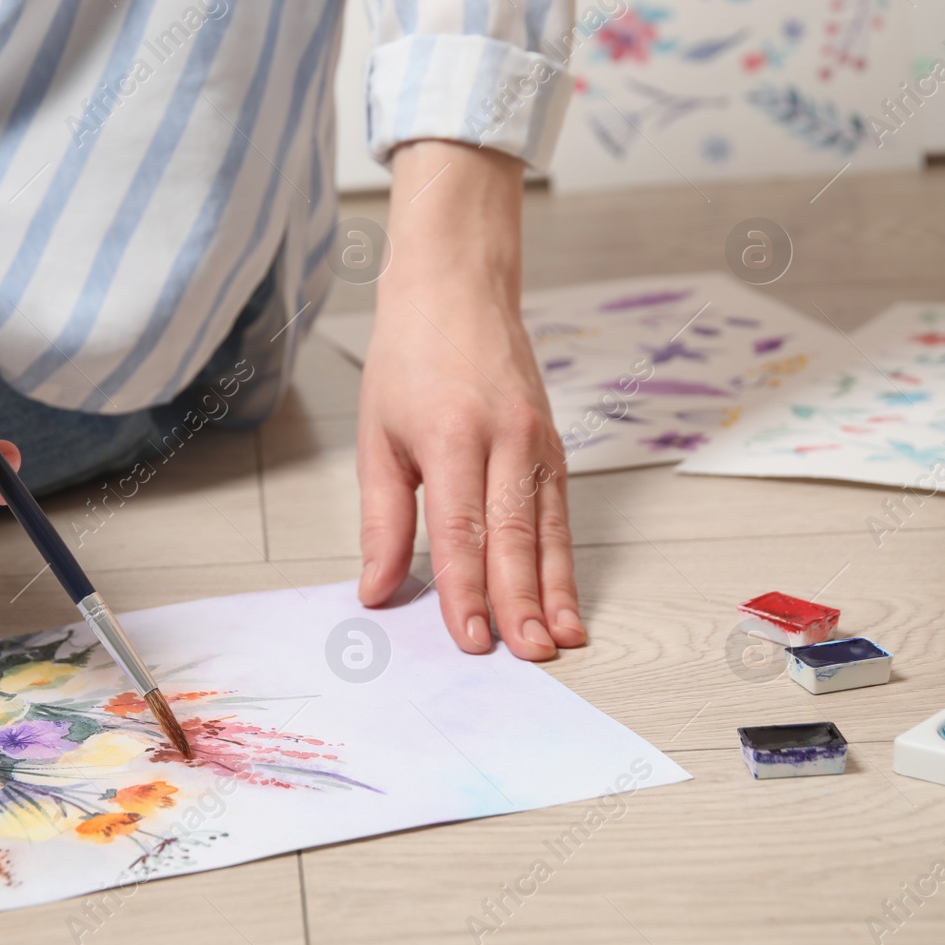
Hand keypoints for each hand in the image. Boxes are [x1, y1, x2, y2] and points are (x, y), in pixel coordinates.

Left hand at [355, 141, 584, 660]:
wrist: (457, 290)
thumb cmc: (409, 360)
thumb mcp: (377, 436)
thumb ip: (381, 519)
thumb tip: (376, 589)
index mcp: (451, 436)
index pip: (460, 530)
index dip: (465, 590)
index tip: (471, 640)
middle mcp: (504, 439)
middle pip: (513, 535)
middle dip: (520, 601)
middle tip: (527, 654)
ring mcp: (538, 442)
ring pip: (547, 529)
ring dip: (555, 590)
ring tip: (561, 640)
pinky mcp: (554, 447)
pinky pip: (559, 513)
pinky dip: (565, 561)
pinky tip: (568, 599)